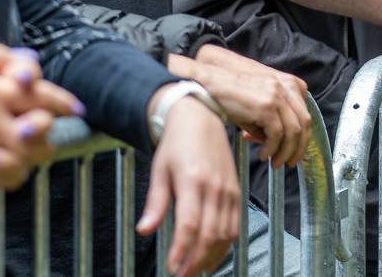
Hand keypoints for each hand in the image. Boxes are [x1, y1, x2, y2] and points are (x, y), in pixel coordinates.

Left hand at [138, 92, 239, 276]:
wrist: (200, 119)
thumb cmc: (177, 143)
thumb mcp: (159, 169)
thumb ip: (155, 203)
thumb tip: (144, 230)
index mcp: (192, 180)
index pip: (189, 225)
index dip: (181, 250)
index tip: (172, 267)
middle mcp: (214, 188)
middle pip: (209, 235)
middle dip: (196, 261)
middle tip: (182, 276)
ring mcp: (229, 191)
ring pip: (225, 235)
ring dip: (211, 258)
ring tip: (195, 270)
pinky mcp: (237, 193)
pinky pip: (235, 227)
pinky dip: (225, 246)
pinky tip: (212, 255)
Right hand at [180, 44, 310, 167]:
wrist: (208, 86)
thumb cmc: (229, 95)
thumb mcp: (257, 103)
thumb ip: (272, 119)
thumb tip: (273, 143)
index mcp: (288, 83)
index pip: (304, 114)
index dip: (302, 136)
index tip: (295, 150)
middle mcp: (285, 87)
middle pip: (304, 123)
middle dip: (298, 147)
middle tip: (289, 162)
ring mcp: (276, 95)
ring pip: (293, 132)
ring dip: (285, 152)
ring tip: (275, 162)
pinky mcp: (266, 106)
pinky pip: (277, 135)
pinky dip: (272, 149)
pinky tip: (262, 155)